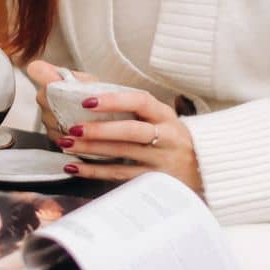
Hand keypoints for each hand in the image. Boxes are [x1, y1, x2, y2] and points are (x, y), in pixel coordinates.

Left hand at [27, 60, 202, 193]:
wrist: (204, 167)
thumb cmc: (170, 135)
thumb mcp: (159, 116)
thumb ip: (131, 106)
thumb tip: (85, 88)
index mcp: (164, 115)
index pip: (140, 101)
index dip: (114, 101)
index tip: (87, 101)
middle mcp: (166, 136)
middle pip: (131, 131)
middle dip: (99, 130)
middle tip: (72, 128)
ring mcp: (160, 160)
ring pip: (123, 154)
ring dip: (91, 150)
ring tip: (66, 144)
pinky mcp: (153, 180)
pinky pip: (120, 175)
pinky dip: (94, 171)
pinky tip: (74, 167)